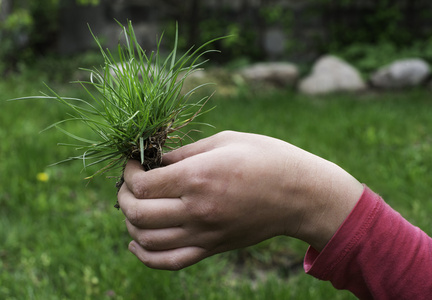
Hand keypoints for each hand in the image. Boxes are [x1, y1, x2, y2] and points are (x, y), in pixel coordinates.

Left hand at [117, 131, 362, 269]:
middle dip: (123, 196)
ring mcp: (204, 234)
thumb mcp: (225, 141)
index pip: (142, 185)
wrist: (300, 194)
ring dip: (130, 223)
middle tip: (129, 183)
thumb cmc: (267, 159)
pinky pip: (170, 262)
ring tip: (134, 206)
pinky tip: (136, 243)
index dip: (129, 172)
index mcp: (198, 178)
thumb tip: (156, 160)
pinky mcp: (213, 248)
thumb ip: (185, 152)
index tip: (134, 162)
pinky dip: (146, 256)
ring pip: (147, 240)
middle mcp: (197, 210)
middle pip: (137, 213)